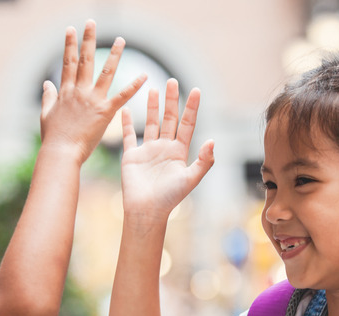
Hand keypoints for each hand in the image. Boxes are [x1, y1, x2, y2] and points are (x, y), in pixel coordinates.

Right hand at [40, 20, 145, 163]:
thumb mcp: (46, 115)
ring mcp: (93, 100)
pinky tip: (145, 75)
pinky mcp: (105, 112)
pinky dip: (134, 86)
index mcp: (65, 92)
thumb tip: (47, 83)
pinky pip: (122, 96)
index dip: (69, 44)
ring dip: (114, 54)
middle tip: (92, 22)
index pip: (68, 63)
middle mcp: (79, 91)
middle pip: (85, 60)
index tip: (71, 29)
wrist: (60, 153)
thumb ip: (48, 97)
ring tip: (121, 39)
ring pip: (105, 72)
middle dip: (89, 39)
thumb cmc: (53, 138)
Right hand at [120, 78, 214, 220]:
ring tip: (153, 89)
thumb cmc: (170, 198)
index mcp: (179, 152)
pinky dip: (126, 123)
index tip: (196, 90)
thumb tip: (213, 140)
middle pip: (169, 119)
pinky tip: (125, 108)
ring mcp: (148, 151)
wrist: (146, 211)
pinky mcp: (131, 156)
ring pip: (150, 123)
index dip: (192, 108)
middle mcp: (164, 148)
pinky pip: (129, 136)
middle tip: (171, 81)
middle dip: (171, 101)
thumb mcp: (190, 179)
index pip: (187, 124)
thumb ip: (204, 161)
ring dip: (152, 107)